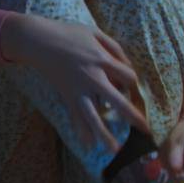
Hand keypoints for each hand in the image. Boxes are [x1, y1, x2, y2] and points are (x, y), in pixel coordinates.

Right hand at [0, 13, 149, 151]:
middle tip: (146, 130)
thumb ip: (113, 47)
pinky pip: (74, 116)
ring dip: (105, 134)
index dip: (134, 82)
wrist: (37, 40)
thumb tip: (127, 64)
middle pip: (117, 102)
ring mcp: (78, 89)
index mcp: (102, 60)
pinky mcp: (66, 94)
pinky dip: (81, 131)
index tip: (133, 85)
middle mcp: (92, 78)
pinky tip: (88, 145)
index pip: (128, 76)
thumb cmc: (67, 33)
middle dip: (132, 117)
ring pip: (93, 116)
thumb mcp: (94, 32)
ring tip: (115, 150)